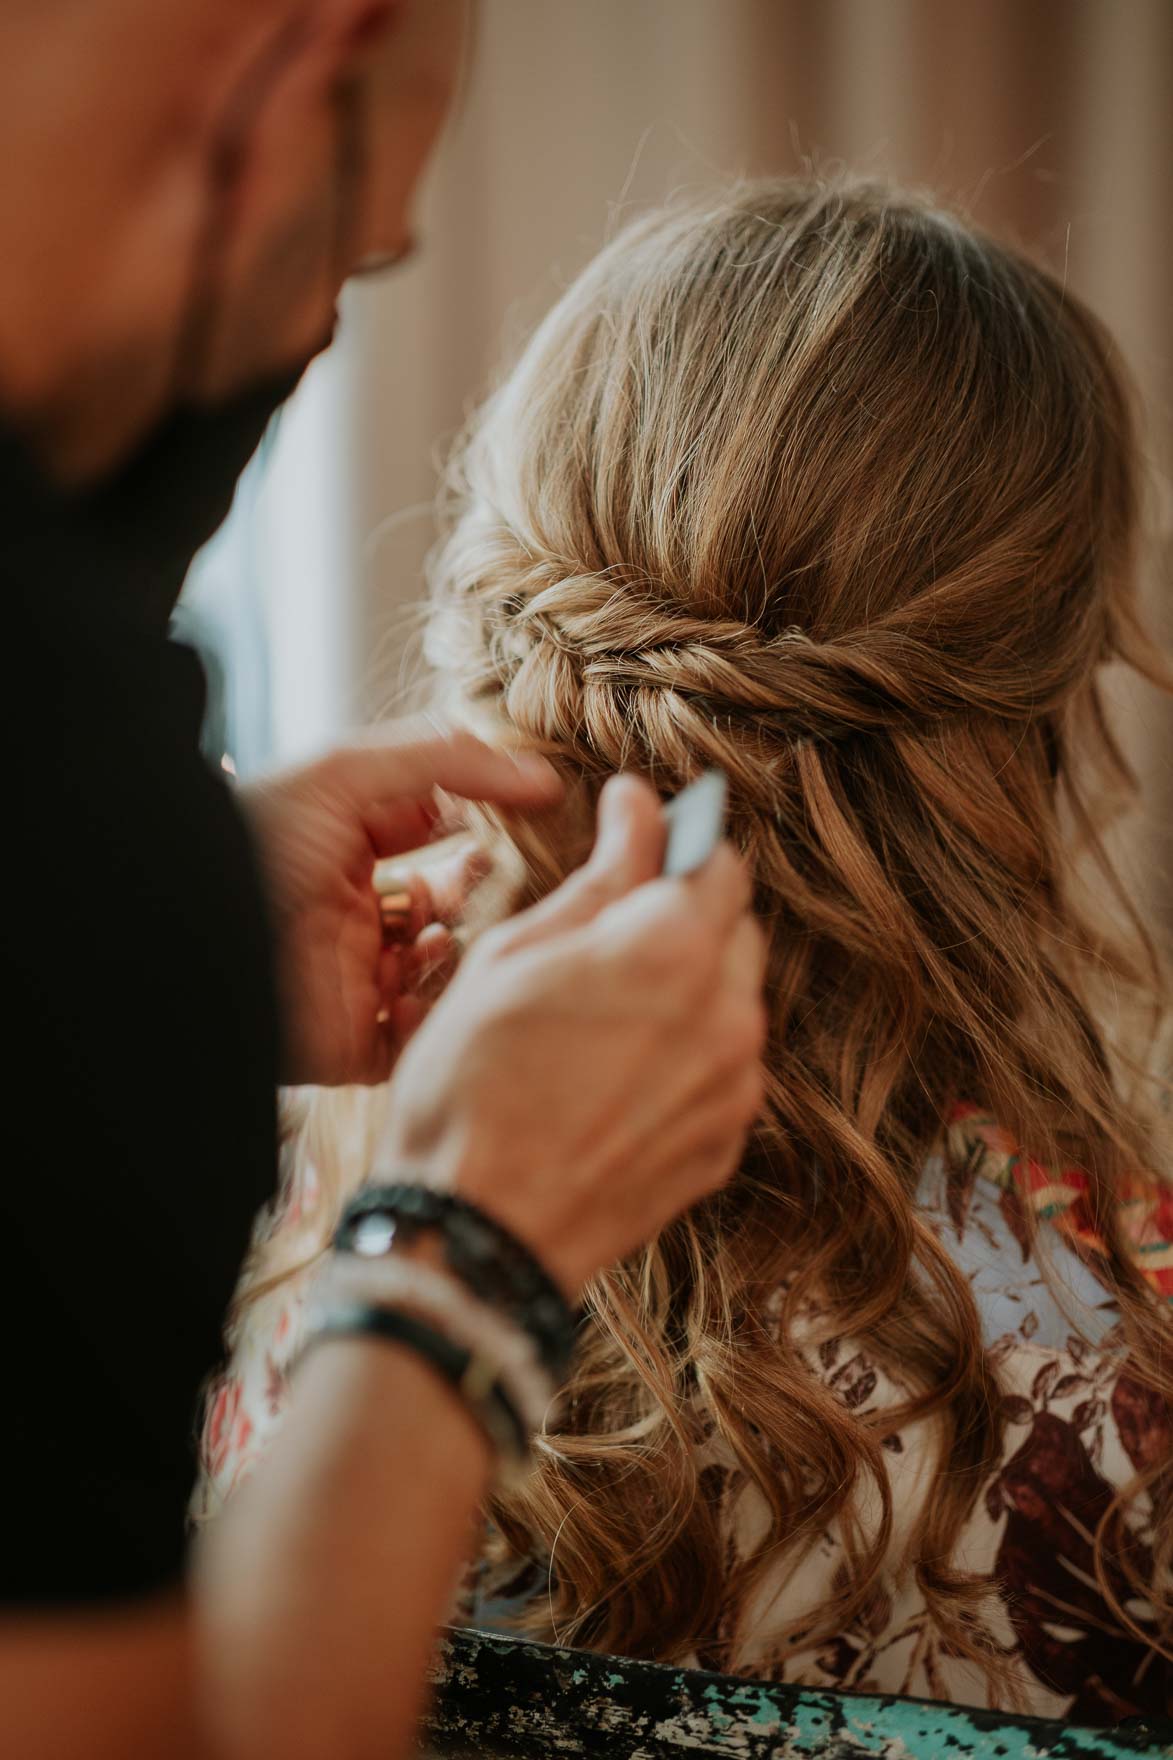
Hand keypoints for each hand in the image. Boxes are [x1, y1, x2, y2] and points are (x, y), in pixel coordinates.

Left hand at [241, 724, 561, 1085]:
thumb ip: (448, 762)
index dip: (483, 838)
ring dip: (459, 961)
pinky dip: (431, 1024)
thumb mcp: (348, 772)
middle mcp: (357, 921)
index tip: (531, 827)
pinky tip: (420, 988)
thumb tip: (544, 776)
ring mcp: (356, 986)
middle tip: (496, 889)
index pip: (440, 846)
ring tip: (442, 939)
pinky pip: (415, 1045)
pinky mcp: (351, 1047)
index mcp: (350, 857)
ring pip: (443, 982)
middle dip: (482, 903)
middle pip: (451, 916)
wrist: (196, 929)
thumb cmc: (258, 841)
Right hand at [377, 776, 766, 1292]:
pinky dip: (687, 1057)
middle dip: (685, 918)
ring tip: (603, 1020)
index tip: (639, 843)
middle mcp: (729, 1011)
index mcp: (675, 946)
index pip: (721, 861)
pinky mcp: (727, 1143)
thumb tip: (637, 805)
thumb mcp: (517, 954)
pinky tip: (617, 1077)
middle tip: (606, 940)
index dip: (679, 847)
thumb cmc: (474, 1085)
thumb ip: (599, 874)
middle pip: (735, 930)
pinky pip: (724, 1070)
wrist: (480, 1233)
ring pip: (733, 1002)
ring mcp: (736, 1085)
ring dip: (688, 990)